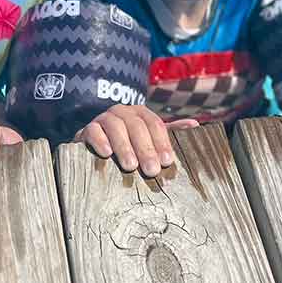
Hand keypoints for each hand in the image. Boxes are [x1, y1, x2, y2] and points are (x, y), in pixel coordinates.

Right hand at [75, 104, 198, 176]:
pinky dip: (100, 140)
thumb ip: (170, 132)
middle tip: (152, 171)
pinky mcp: (86, 129)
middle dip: (146, 149)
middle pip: (137, 126)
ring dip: (124, 146)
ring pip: (115, 126)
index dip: (162, 142)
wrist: (96, 143)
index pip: (155, 124)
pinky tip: (107, 154)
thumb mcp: (149, 136)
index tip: (167, 162)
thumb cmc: (129, 143)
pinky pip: (93, 130)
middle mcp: (123, 112)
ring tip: (131, 166)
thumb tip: (195, 125)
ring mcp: (104, 118)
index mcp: (141, 113)